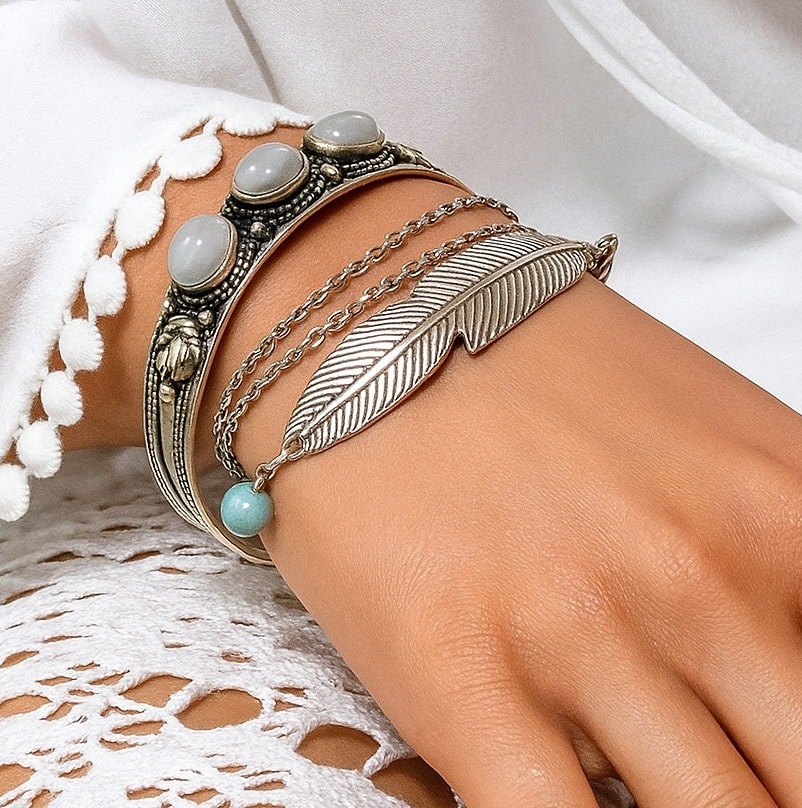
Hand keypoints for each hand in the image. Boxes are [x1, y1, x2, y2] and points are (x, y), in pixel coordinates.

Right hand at [255, 272, 801, 806]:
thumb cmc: (519, 362)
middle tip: (730, 776)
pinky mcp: (459, 676)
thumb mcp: (703, 433)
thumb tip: (783, 666)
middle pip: (797, 786)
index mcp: (778, 510)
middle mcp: (699, 580)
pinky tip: (552, 798)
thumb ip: (778, 554)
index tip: (775, 749)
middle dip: (769, 796)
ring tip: (645, 781)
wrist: (369, 313)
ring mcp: (578, 632)